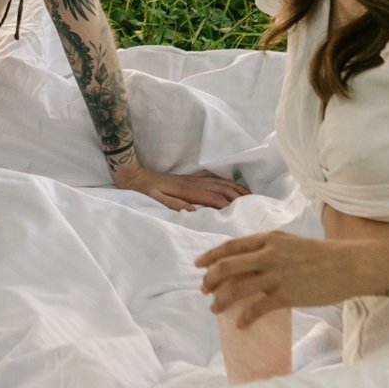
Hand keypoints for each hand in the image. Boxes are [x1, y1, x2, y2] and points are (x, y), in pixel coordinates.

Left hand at [109, 157, 245, 213]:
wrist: (136, 176)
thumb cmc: (146, 192)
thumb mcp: (156, 200)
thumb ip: (173, 205)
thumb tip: (191, 211)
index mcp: (187, 191)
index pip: (213, 198)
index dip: (228, 205)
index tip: (241, 211)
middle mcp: (193, 183)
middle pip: (221, 188)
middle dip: (237, 195)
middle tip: (253, 202)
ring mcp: (193, 179)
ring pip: (219, 182)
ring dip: (235, 187)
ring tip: (249, 194)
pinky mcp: (190, 177)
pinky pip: (212, 177)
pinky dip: (225, 180)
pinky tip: (232, 183)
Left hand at [196, 228, 348, 325]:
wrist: (348, 266)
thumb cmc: (319, 255)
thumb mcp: (289, 243)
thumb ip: (267, 249)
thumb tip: (243, 263)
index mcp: (269, 239)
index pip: (231, 246)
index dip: (211, 256)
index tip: (199, 264)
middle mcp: (269, 255)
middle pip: (227, 267)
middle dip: (210, 279)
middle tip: (203, 289)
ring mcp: (277, 275)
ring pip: (237, 289)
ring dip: (221, 300)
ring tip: (214, 308)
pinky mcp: (287, 295)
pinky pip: (258, 309)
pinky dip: (245, 318)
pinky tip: (239, 324)